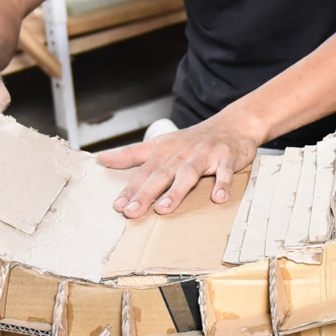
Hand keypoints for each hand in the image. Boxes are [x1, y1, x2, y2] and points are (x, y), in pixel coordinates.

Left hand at [97, 112, 261, 216]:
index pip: (144, 171)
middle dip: (146, 193)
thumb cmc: (192, 140)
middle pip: (161, 175)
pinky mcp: (227, 158)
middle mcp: (182, 153)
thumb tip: (102, 159)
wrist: (233, 124)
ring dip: (176, 191)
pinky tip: (218, 198)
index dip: (130, 188)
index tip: (117, 205)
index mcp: (165, 150)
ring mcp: (205, 155)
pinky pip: (224, 173)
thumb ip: (131, 154)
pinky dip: (222, 184)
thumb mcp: (160, 143)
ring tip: (163, 208)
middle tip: (131, 212)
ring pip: (188, 174)